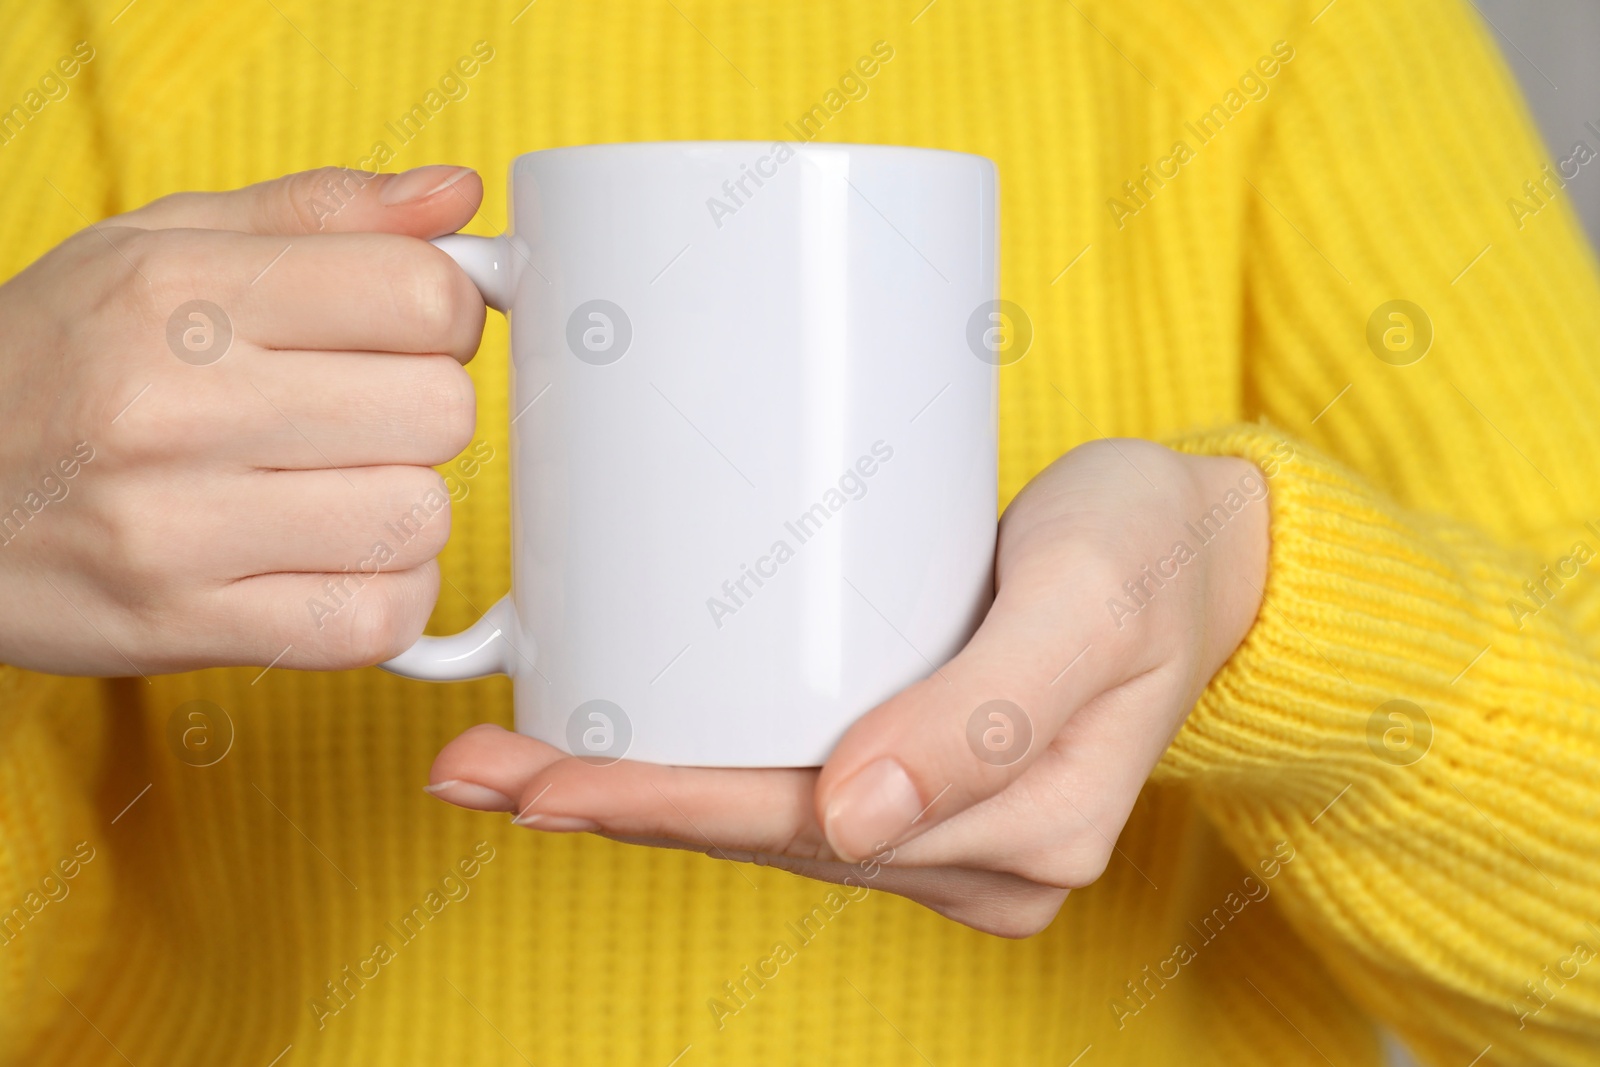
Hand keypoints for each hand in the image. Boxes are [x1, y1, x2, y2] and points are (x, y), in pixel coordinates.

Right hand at [0, 165, 487, 673]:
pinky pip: (375, 620)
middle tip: (361, 414)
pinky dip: (382, 597)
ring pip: (418, 519)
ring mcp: (177, 526)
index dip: (448, 315)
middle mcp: (176, 404)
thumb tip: (455, 197)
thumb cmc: (57, 358)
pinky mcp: (183, 625)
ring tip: (330, 490)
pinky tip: (330, 563)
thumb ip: (319, 214)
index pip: (421, 295)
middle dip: (424, 411)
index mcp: (179, 291)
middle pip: (439, 411)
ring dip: (401, 507)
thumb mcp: (162, 247)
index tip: (412, 331)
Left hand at [428, 439, 1268, 936]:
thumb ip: (986, 720)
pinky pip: (796, 791)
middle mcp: (977, 853)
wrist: (1202, 548)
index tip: (539, 785)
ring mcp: (951, 826)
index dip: (662, 808)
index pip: (804, 827)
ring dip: (641, 795)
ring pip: (768, 822)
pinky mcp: (930, 779)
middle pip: (763, 833)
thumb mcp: (1086, 608)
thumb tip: (852, 821)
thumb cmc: (1149, 555)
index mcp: (1023, 833)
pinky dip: (702, 771)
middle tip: (475, 769)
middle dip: (616, 806)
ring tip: (510, 763)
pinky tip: (626, 751)